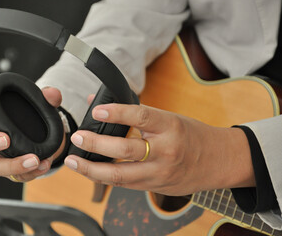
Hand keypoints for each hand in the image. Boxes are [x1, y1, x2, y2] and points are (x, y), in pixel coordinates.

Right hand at [0, 87, 64, 182]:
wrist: (42, 135)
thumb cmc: (29, 116)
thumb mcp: (38, 103)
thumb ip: (46, 96)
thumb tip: (52, 95)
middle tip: (5, 140)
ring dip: (13, 165)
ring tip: (33, 160)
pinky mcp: (11, 170)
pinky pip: (17, 175)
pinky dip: (32, 172)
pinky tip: (44, 164)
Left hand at [64, 103, 255, 195]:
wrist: (218, 161)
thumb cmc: (192, 136)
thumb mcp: (170, 118)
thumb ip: (137, 113)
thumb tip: (102, 104)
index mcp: (171, 126)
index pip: (140, 116)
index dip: (117, 112)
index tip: (96, 110)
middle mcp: (166, 150)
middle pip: (125, 150)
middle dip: (96, 144)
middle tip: (77, 137)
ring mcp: (160, 172)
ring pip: (120, 175)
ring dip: (92, 169)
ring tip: (74, 161)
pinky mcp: (155, 187)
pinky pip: (125, 184)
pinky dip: (105, 178)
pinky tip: (90, 171)